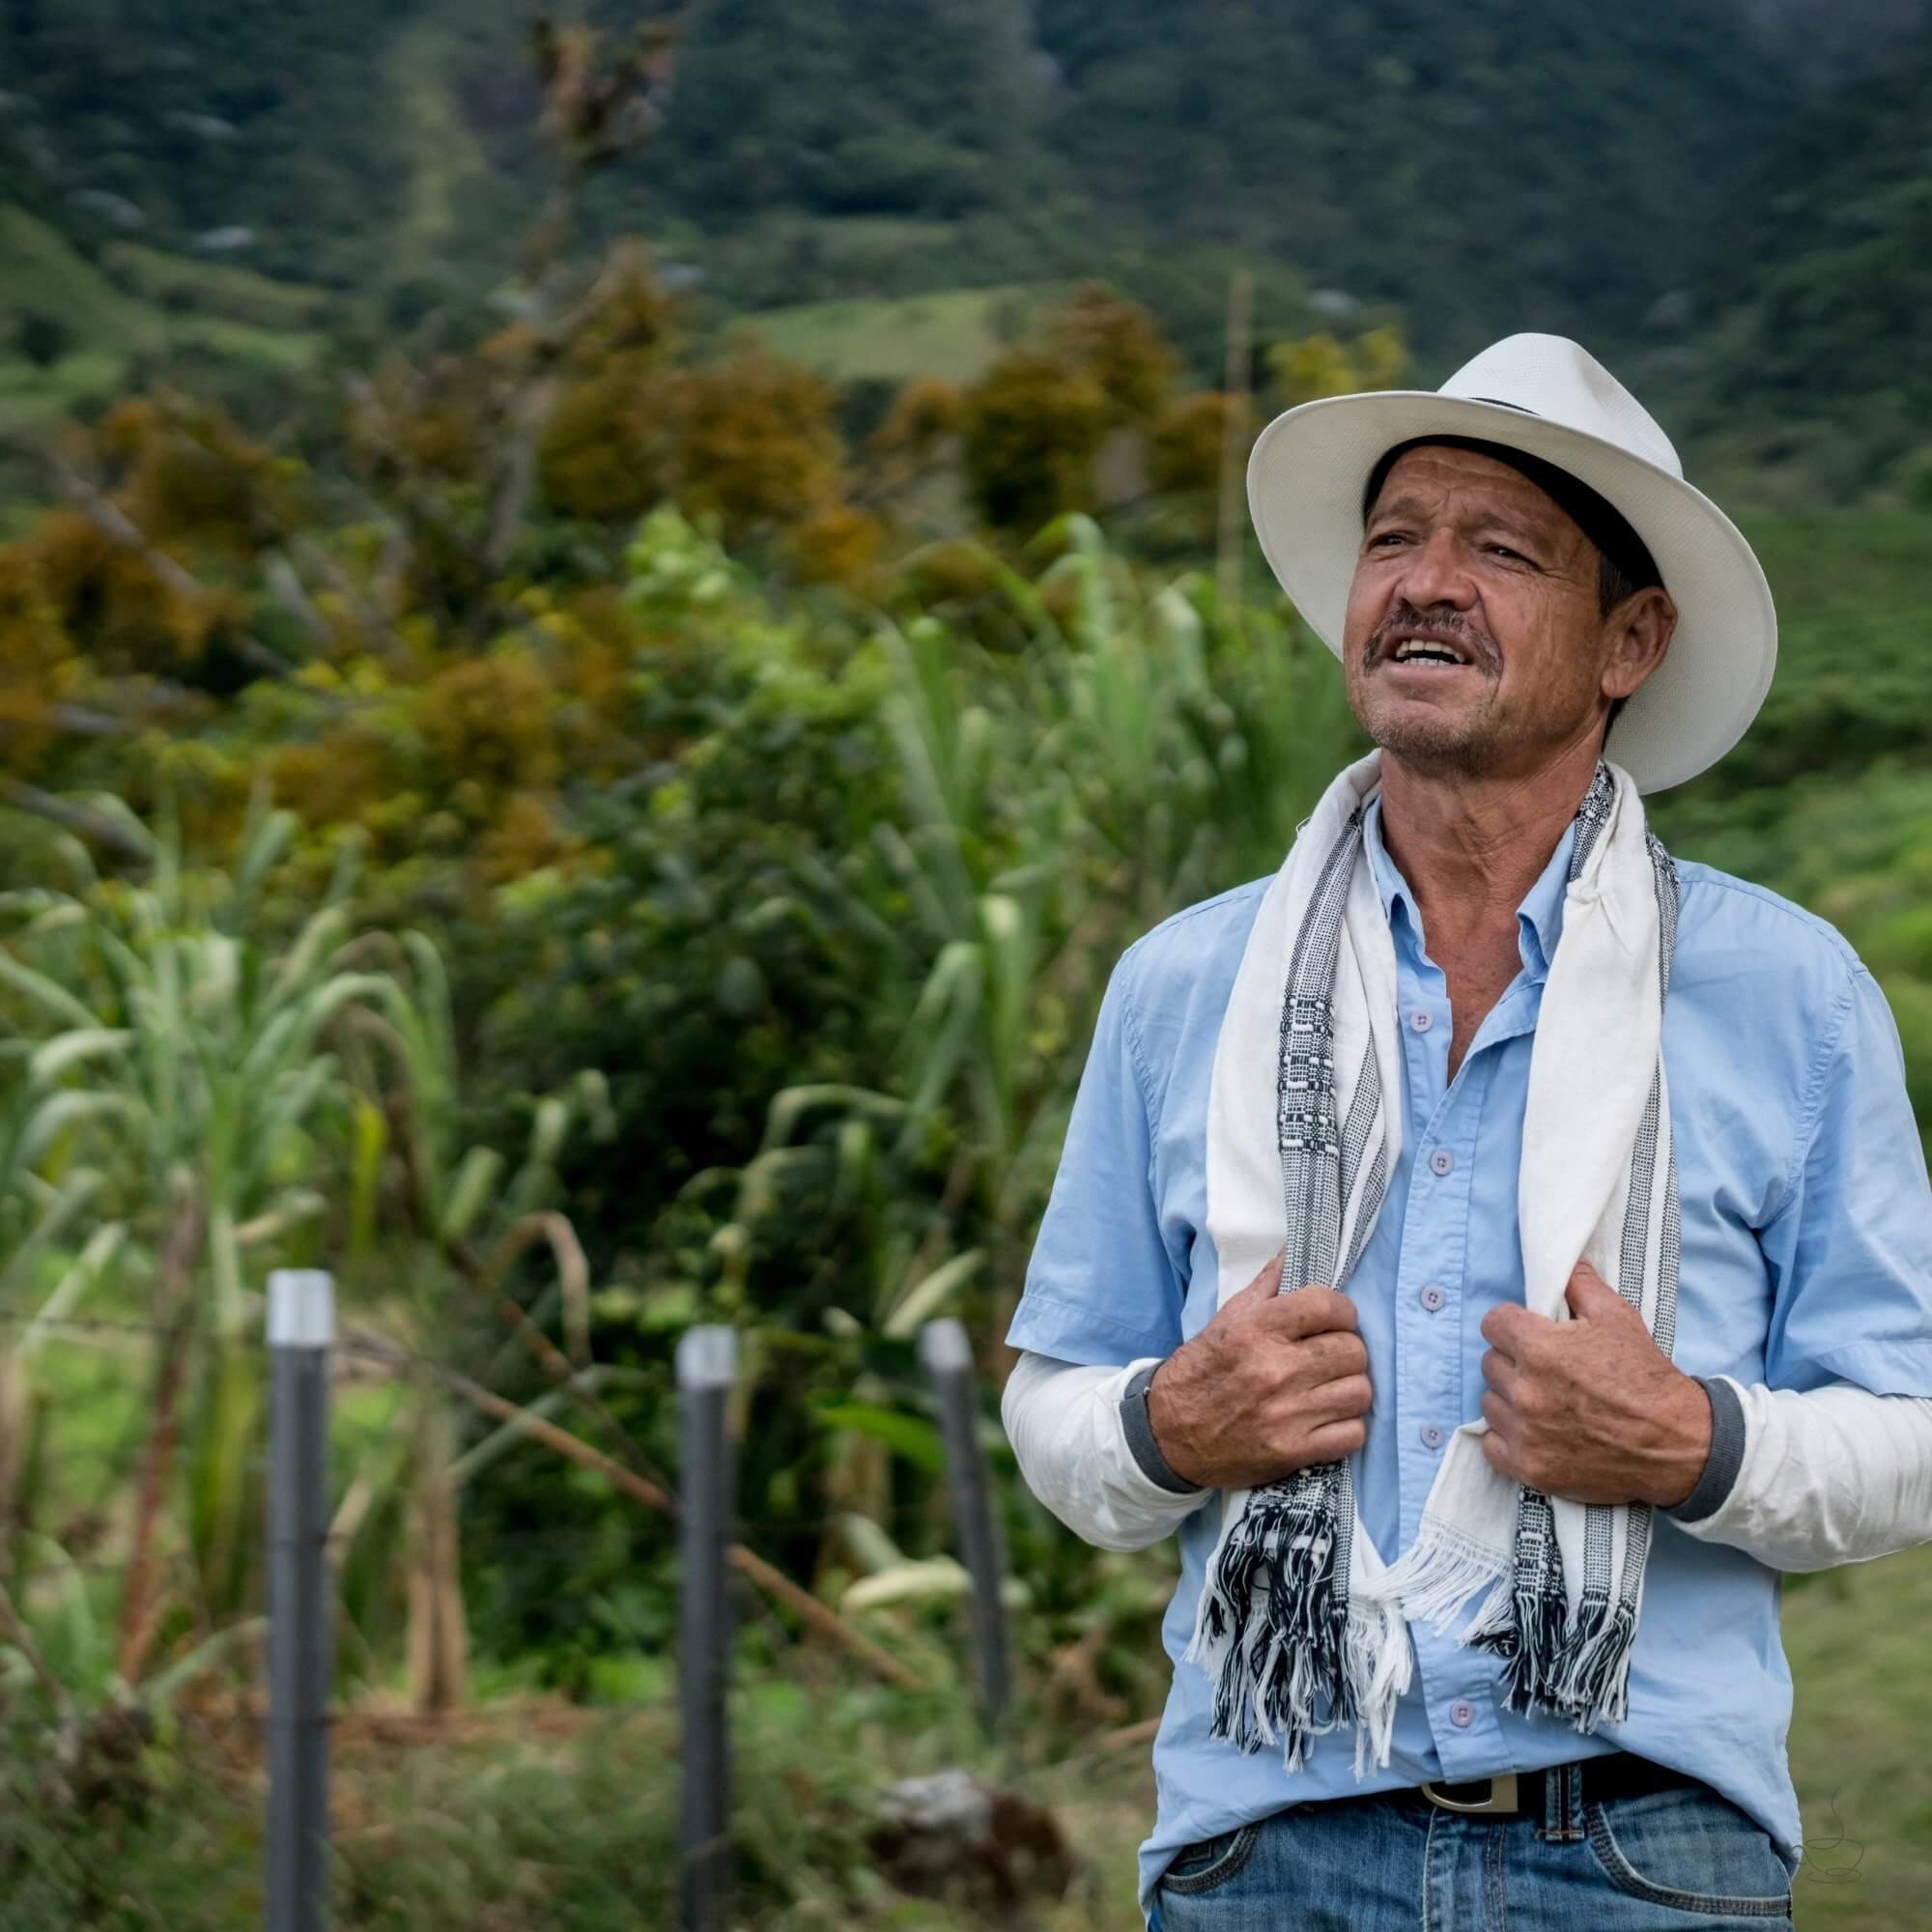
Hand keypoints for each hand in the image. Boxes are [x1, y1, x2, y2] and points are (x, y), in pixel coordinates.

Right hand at [1144, 1251, 1372, 1489]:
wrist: (1168, 1433)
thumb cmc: (1201, 1372)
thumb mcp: (1227, 1319)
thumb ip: (1267, 1285)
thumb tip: (1297, 1250)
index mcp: (1256, 1330)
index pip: (1327, 1305)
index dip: (1342, 1311)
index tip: (1335, 1319)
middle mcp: (1274, 1369)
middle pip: (1352, 1350)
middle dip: (1346, 1350)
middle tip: (1331, 1356)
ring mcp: (1287, 1413)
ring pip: (1359, 1391)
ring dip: (1350, 1388)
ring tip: (1331, 1388)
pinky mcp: (1294, 1450)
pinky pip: (1353, 1433)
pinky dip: (1347, 1426)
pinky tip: (1328, 1419)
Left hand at [1478, 1259, 1712, 1507]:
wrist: (1675, 1444)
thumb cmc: (1645, 1378)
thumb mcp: (1618, 1317)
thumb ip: (1580, 1285)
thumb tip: (1561, 1263)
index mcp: (1539, 1349)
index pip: (1492, 1323)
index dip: (1511, 1324)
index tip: (1527, 1332)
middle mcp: (1525, 1390)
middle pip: (1490, 1363)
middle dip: (1512, 1360)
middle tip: (1542, 1368)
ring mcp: (1524, 1432)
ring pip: (1490, 1402)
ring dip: (1509, 1399)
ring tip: (1541, 1400)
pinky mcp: (1529, 1467)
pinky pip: (1493, 1445)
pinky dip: (1508, 1438)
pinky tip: (1533, 1431)